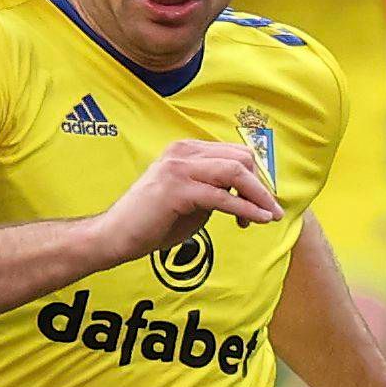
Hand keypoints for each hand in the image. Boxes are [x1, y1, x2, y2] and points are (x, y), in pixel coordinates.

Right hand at [93, 141, 280, 269]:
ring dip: (258, 195)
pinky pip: (221, 197)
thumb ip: (214, 189)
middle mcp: (182, 152)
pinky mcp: (177, 190)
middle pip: (240, 158)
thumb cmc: (151, 222)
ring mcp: (178, 168)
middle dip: (261, 185)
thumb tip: (244, 193)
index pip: (234, 153)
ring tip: (271, 215)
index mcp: (185, 150)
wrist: (115, 236)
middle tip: (271, 210)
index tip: (260, 203)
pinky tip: (256, 220)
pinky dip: (244, 208)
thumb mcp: (189, 198)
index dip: (254, 178)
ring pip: (235, 172)